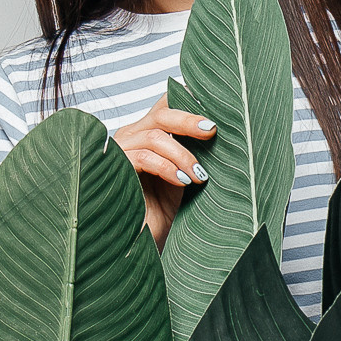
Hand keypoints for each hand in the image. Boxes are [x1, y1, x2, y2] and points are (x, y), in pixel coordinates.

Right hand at [112, 93, 215, 244]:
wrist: (143, 242)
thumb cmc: (164, 211)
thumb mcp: (186, 175)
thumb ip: (196, 151)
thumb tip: (224, 130)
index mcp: (148, 133)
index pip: (166, 104)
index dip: (188, 98)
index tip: (213, 106)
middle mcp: (132, 136)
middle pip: (161, 113)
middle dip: (189, 119)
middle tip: (212, 130)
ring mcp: (120, 151)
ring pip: (154, 136)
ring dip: (182, 154)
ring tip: (198, 175)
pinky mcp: (115, 169)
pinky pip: (143, 157)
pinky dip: (167, 167)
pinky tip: (182, 181)